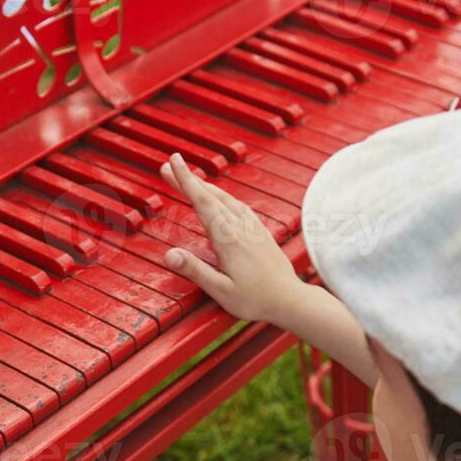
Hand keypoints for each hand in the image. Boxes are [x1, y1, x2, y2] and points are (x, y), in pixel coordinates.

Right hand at [160, 152, 302, 321]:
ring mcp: (252, 227)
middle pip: (210, 195)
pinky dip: (223, 197)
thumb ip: (195, 270)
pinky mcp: (260, 232)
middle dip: (189, 179)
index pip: (201, 202)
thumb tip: (169, 255)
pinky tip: (221, 199)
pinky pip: (239, 206)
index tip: (173, 162)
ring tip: (190, 180)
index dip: (185, 180)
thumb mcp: (221, 290)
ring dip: (205, 186)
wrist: (290, 299)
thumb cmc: (256, 299)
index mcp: (228, 239)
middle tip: (170, 165)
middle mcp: (240, 227)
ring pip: (225, 198)